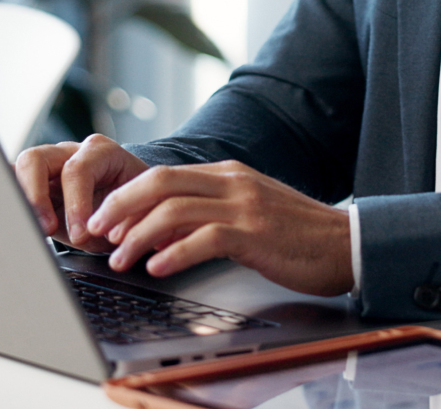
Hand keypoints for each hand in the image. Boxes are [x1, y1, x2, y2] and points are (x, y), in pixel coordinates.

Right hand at [14, 135, 147, 250]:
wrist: (132, 203)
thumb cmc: (134, 205)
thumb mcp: (134, 211)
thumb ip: (121, 219)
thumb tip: (102, 233)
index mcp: (101, 152)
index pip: (77, 169)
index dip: (75, 204)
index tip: (81, 234)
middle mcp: (70, 152)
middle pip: (35, 159)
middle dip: (35, 197)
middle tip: (47, 230)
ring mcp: (49, 165)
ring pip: (17, 170)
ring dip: (20, 200)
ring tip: (32, 229)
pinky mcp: (34, 182)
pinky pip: (12, 183)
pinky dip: (9, 200)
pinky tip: (14, 223)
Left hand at [85, 161, 353, 296]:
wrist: (344, 242)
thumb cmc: (295, 233)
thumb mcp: (249, 212)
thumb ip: (208, 214)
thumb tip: (159, 231)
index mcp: (229, 174)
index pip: (165, 175)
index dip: (128, 196)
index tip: (104, 221)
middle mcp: (233, 181)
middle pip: (161, 182)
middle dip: (120, 206)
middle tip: (96, 232)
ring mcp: (245, 204)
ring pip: (175, 209)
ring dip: (138, 235)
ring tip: (119, 259)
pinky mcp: (255, 232)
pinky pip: (204, 238)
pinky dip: (174, 253)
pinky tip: (157, 267)